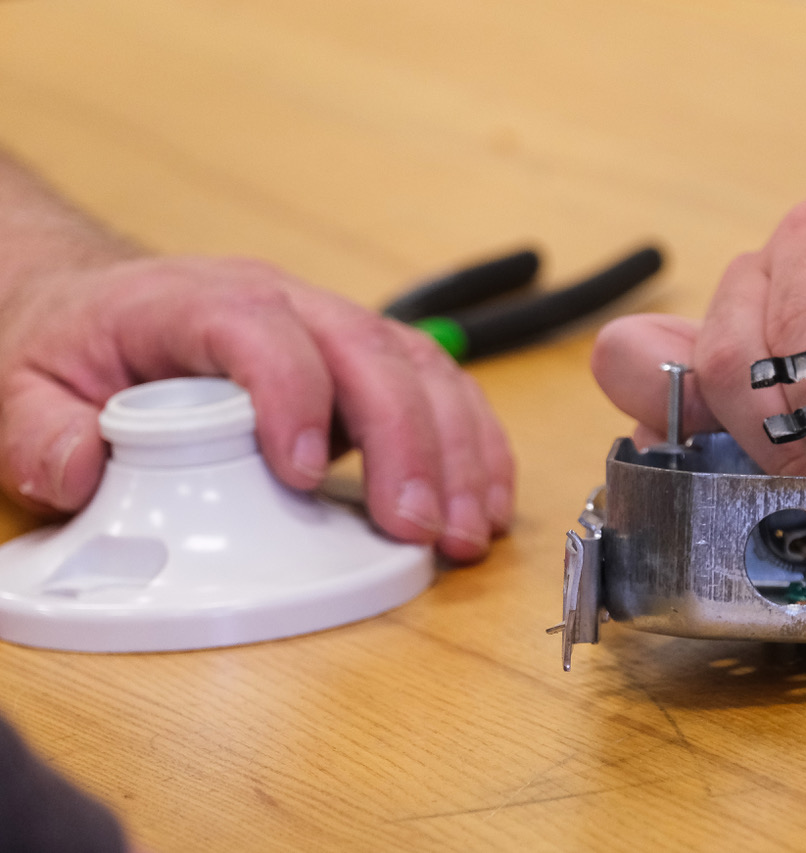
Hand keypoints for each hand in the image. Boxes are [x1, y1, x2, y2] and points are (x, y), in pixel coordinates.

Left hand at [0, 254, 512, 561]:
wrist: (102, 308)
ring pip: (422, 369)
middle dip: (407, 442)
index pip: (260, 329)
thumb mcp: (20, 386)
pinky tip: (483, 500)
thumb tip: (80, 474)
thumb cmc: (74, 344)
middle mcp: (283, 304)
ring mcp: (333, 330)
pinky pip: (438, 389)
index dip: (291, 394)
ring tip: (465, 529)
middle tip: (416, 526)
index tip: (301, 473)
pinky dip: (472, 444)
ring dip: (457, 450)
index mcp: (196, 301)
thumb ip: (39, 433)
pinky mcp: (365, 365)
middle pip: (368, 351)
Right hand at [594, 195, 805, 490]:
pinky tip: (760, 486)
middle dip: (781, 441)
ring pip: (682, 390)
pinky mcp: (722, 381)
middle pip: (725, 362)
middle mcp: (764, 274)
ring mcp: (732, 326)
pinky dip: (704, 463)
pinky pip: (673, 420)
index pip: (791, 333)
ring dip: (737, 452)